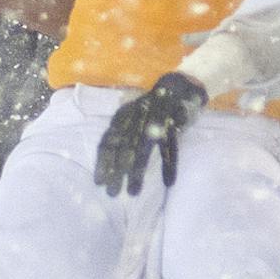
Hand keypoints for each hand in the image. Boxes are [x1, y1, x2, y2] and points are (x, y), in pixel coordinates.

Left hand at [95, 72, 208, 194]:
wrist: (180, 84)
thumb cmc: (151, 107)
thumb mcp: (133, 118)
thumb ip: (122, 135)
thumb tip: (107, 161)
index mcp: (123, 116)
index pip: (108, 141)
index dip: (102, 162)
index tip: (99, 183)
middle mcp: (135, 117)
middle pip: (122, 148)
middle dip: (116, 171)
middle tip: (113, 194)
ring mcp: (155, 118)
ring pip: (142, 149)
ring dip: (137, 171)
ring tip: (134, 192)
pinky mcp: (174, 122)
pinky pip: (170, 146)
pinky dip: (170, 165)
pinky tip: (168, 182)